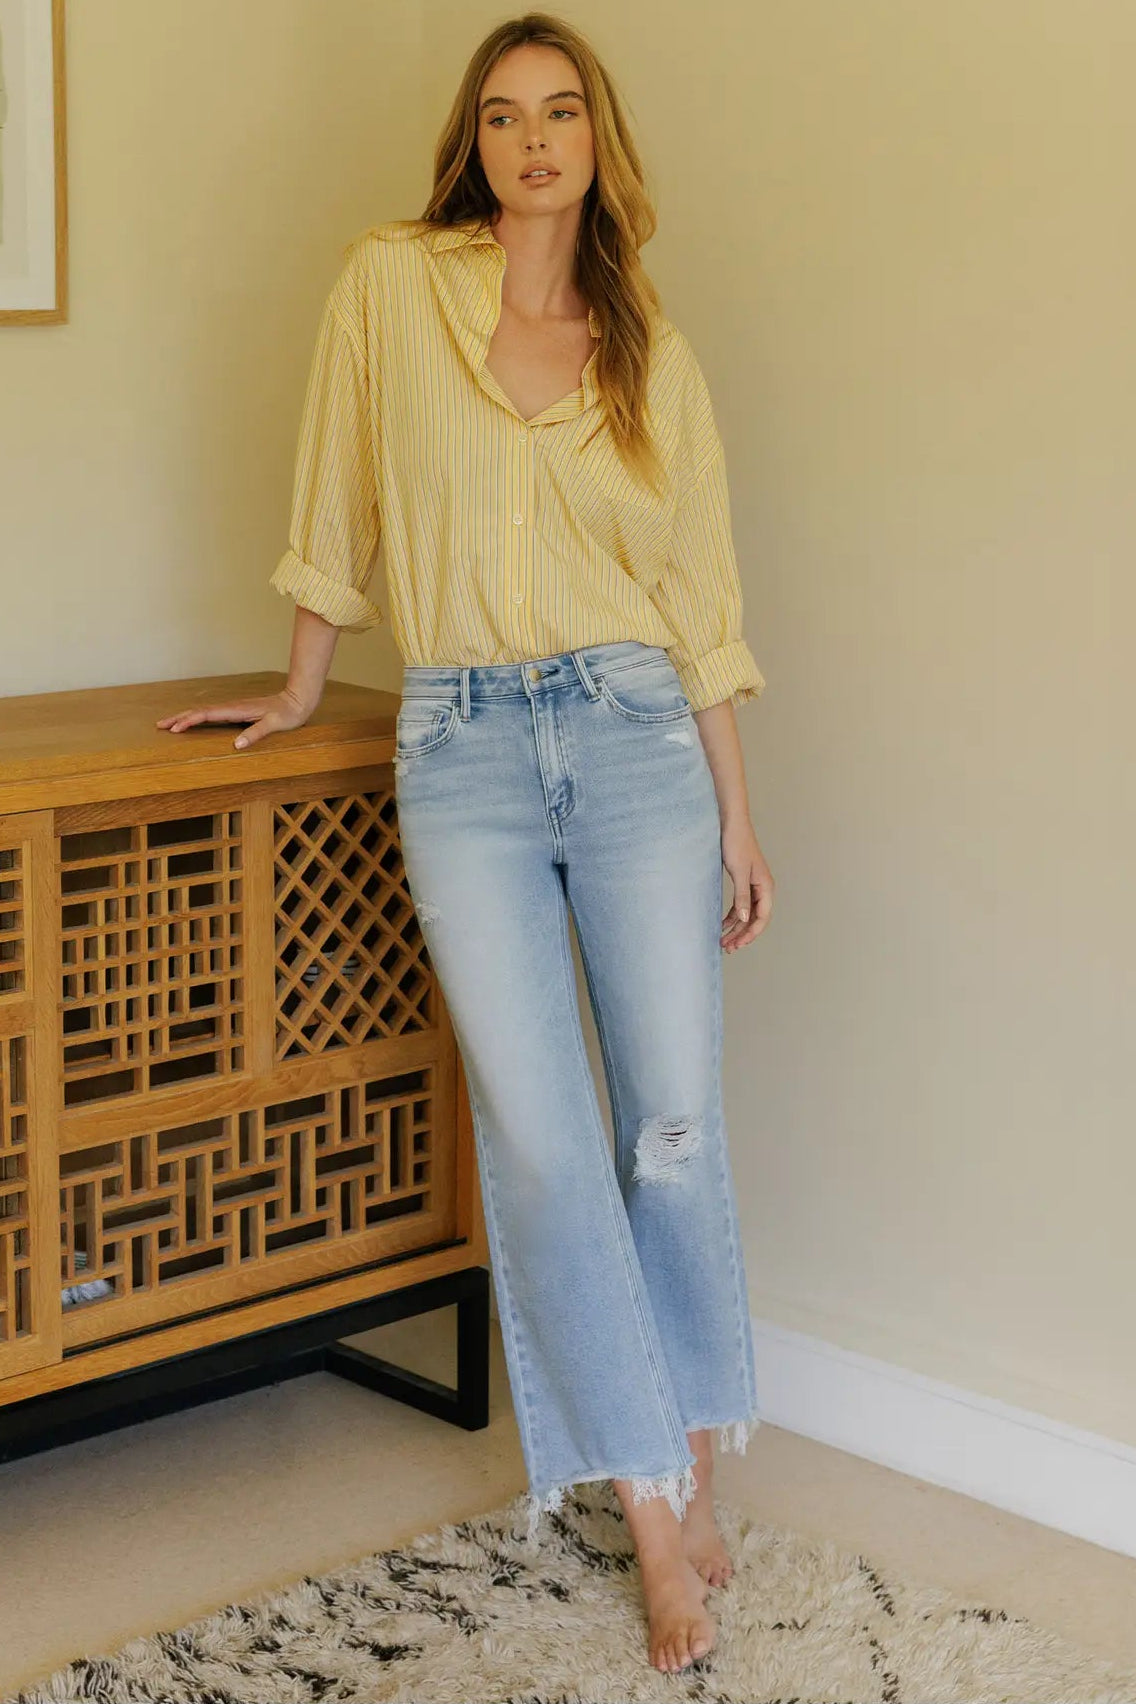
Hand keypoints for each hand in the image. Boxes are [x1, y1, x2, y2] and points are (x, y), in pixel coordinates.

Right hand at [155, 686, 314, 750]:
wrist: (297, 701)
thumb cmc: (287, 714)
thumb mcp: (275, 724)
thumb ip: (256, 733)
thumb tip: (236, 744)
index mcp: (236, 710)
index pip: (207, 714)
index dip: (189, 721)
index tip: (175, 728)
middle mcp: (231, 707)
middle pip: (199, 711)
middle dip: (179, 717)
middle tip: (160, 725)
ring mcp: (233, 708)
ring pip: (203, 711)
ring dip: (185, 717)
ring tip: (168, 724)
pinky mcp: (236, 712)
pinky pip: (211, 714)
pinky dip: (197, 717)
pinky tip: (192, 722)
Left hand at [720, 816, 773, 951]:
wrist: (731, 823)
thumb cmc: (737, 843)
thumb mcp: (738, 872)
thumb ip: (741, 897)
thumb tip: (743, 919)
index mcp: (766, 886)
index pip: (762, 917)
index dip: (751, 933)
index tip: (738, 944)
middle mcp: (762, 888)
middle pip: (754, 918)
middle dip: (742, 934)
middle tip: (728, 947)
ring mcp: (753, 885)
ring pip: (746, 913)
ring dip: (736, 927)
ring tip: (724, 940)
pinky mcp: (743, 881)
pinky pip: (740, 905)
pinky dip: (732, 916)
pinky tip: (722, 924)